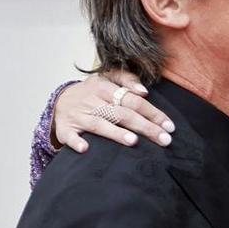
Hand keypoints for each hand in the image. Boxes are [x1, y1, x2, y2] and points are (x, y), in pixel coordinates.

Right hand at [53, 70, 175, 154]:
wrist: (59, 102)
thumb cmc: (91, 93)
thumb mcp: (107, 78)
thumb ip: (127, 79)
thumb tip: (144, 91)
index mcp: (104, 87)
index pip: (133, 99)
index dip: (152, 112)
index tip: (169, 126)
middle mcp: (92, 101)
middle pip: (122, 113)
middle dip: (144, 126)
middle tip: (164, 140)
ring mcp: (78, 116)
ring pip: (99, 124)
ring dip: (115, 133)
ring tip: (133, 141)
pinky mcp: (65, 129)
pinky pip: (70, 136)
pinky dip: (76, 142)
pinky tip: (85, 149)